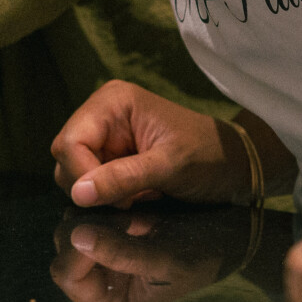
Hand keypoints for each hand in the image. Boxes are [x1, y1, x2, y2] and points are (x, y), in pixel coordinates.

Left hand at [50, 209, 230, 301]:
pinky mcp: (104, 238)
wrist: (225, 234)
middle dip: (89, 227)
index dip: (81, 246)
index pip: (67, 274)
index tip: (117, 221)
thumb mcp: (165, 256)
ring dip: (96, 214)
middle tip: (129, 214)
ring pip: (70, 230)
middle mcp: (97, 289)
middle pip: (62, 252)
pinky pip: (85, 216)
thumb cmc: (199, 251)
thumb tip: (76, 238)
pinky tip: (129, 204)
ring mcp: (98, 262)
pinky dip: (101, 206)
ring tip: (135, 212)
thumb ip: (121, 253)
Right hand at [51, 81, 278, 208]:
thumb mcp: (169, 167)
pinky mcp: (111, 156)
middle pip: (66, 157)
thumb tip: (78, 194)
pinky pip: (91, 182)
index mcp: (112, 102)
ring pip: (75, 174)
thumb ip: (122, 178)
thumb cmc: (209, 156)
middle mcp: (101, 114)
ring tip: (138, 196)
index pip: (70, 142)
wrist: (235, 164)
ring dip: (102, 193)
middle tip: (131, 198)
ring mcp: (105, 136)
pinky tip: (137, 196)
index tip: (118, 199)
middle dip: (92, 186)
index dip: (83, 176)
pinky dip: (109, 196)